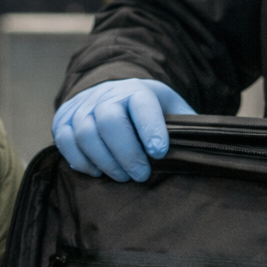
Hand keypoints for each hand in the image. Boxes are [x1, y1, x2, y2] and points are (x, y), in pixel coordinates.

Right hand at [51, 79, 194, 181]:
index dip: (150, 128)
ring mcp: (81, 107)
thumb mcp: (169, 108)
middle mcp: (105, 95)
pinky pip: (64, 141)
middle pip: (109, 121)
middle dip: (126, 153)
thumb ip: (184, 125)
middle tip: (141, 174)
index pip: (141, 104)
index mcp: (136, 89)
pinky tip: (98, 171)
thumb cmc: (145, 110)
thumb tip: (204, 147)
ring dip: (105, 161)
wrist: (110, 93)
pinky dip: (80, 161)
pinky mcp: (62, 120)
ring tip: (122, 176)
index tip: (159, 151)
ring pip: (85, 134)